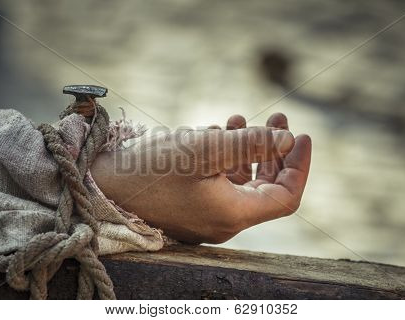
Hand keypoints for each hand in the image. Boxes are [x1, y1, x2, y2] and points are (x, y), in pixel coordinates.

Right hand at [91, 113, 310, 243]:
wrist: (102, 185)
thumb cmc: (151, 169)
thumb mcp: (205, 148)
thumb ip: (250, 144)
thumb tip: (287, 140)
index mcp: (233, 214)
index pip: (286, 197)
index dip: (299, 166)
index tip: (301, 135)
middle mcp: (223, 219)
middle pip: (266, 188)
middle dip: (275, 151)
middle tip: (277, 118)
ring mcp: (206, 213)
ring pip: (241, 181)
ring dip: (248, 149)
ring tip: (240, 118)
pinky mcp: (190, 203)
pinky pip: (219, 180)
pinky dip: (225, 156)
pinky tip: (214, 132)